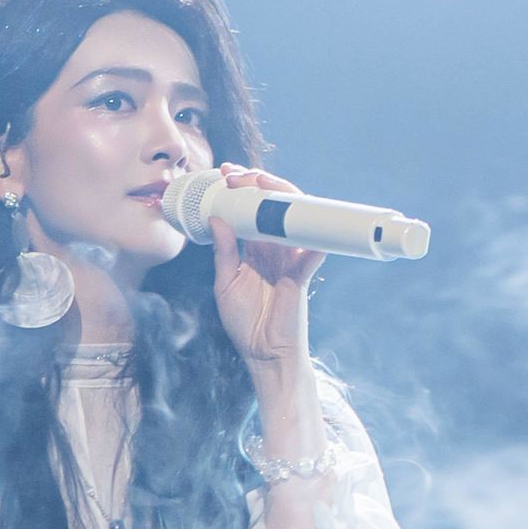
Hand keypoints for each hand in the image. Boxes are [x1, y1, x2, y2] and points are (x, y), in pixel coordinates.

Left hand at [208, 163, 326, 365]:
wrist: (263, 355)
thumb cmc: (244, 323)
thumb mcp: (225, 284)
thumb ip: (224, 252)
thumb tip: (216, 219)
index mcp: (255, 250)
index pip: (251, 212)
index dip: (241, 191)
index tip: (225, 173)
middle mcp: (274, 250)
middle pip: (273, 208)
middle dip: (257, 185)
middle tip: (237, 174)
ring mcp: (290, 260)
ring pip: (292, 220)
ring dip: (278, 198)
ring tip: (259, 184)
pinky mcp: (301, 276)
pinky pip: (311, 253)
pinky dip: (311, 237)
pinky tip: (301, 218)